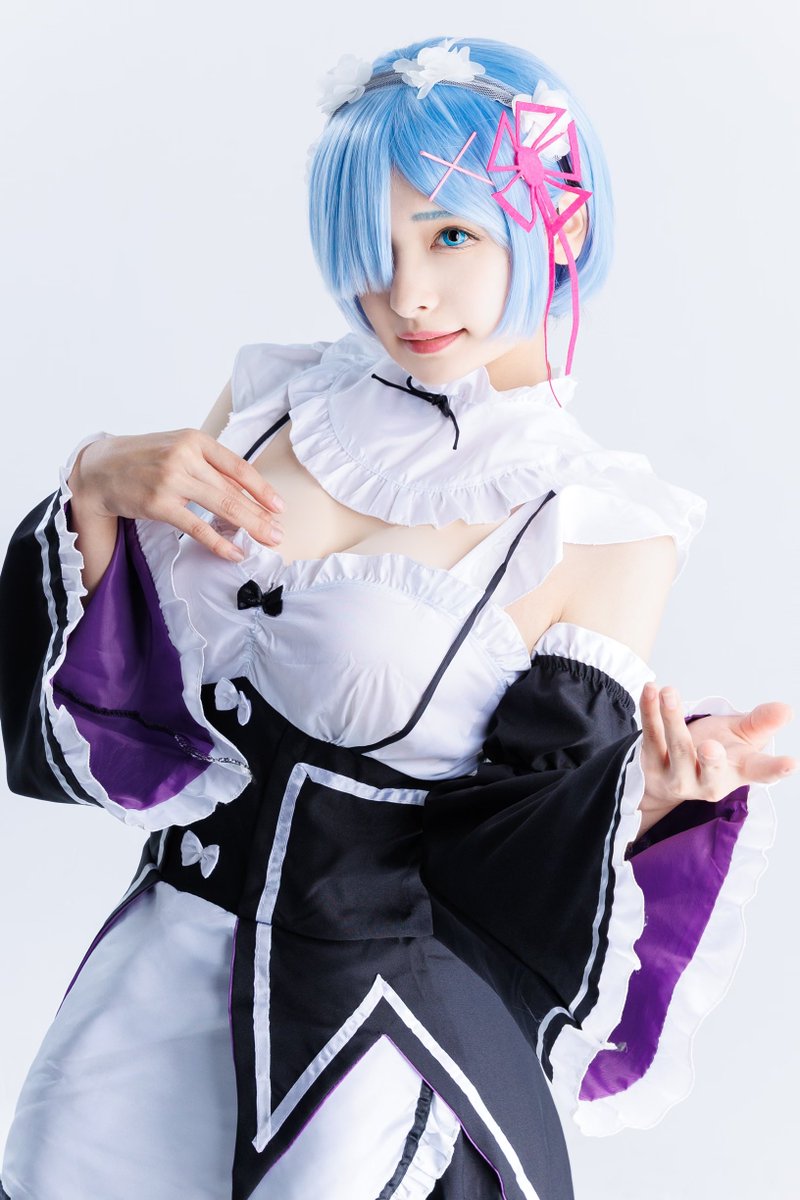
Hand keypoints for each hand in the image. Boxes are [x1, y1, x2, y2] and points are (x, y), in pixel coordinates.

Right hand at [69, 430, 284, 562]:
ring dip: (249, 526)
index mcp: (194, 440)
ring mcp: (171, 480)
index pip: (238, 466)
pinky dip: (219, 542)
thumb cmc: (145, 459)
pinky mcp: (159, 504)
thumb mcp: (178, 451)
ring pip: (221, 506)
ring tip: (267, 540)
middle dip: (261, 514)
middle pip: (233, 491)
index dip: (262, 489)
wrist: (100, 469)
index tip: (279, 506)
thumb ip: (209, 467)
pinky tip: (234, 551)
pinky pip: (197, 527)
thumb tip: (246, 494)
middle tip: (279, 532)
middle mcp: (185, 456)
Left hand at [637, 683, 797, 832]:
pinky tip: (651, 689)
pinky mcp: (650, 763)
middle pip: (710, 771)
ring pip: (676, 747)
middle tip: (711, 746)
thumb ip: (761, 723)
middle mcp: (706, 781)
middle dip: (711, 760)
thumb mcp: (742, 738)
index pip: (760, 773)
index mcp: (736, 773)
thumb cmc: (715, 752)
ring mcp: (676, 777)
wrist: (670, 774)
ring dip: (671, 718)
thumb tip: (786, 709)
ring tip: (669, 692)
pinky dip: (649, 710)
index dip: (775, 769)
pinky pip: (650, 734)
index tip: (791, 763)